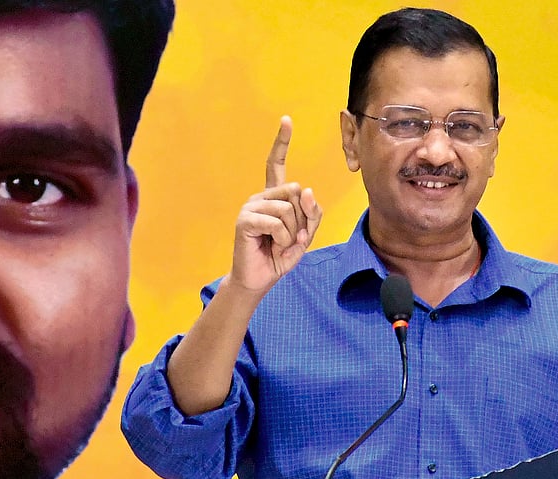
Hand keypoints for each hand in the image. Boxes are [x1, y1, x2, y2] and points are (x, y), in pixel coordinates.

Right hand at [228, 116, 321, 293]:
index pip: (277, 164)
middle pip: (297, 192)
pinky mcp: (245, 219)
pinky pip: (277, 223)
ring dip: (292, 233)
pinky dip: (283, 239)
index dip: (281, 142)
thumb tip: (307, 191)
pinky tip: (272, 246)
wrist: (259, 279)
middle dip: (302, 220)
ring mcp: (251, 206)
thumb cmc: (280, 255)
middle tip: (289, 237)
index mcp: (274, 196)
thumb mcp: (305, 235)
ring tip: (279, 244)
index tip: (286, 120)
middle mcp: (261, 196)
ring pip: (289, 209)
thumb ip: (312, 214)